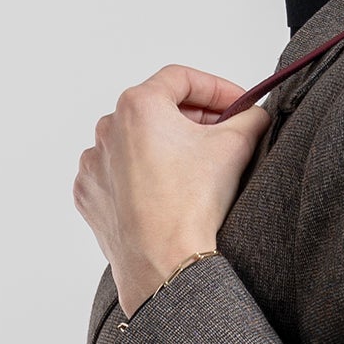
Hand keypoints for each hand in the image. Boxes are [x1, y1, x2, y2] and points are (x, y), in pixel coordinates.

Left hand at [73, 66, 271, 314]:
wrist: (164, 264)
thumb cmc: (191, 206)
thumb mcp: (235, 148)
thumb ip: (249, 119)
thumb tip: (254, 115)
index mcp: (138, 104)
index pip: (182, 79)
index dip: (217, 89)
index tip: (238, 105)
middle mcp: (107, 128)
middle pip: (157, 110)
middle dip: (193, 120)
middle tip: (222, 136)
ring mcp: (94, 164)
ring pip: (135, 143)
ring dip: (164, 148)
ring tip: (193, 168)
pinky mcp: (90, 195)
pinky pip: (118, 175)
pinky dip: (140, 177)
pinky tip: (164, 192)